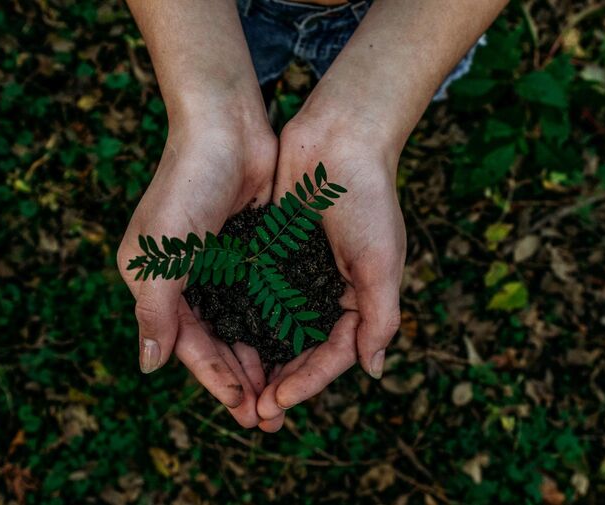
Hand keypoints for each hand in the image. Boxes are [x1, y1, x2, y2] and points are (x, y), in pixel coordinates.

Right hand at [117, 115, 276, 427]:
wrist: (226, 127)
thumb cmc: (187, 185)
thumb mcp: (162, 253)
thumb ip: (155, 311)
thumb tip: (149, 366)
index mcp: (155, 282)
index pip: (187, 344)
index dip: (215, 379)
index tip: (243, 409)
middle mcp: (185, 279)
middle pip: (215, 342)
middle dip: (240, 379)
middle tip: (269, 416)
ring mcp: (218, 265)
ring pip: (240, 326)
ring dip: (259, 359)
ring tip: (283, 393)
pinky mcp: (248, 251)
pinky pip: (261, 299)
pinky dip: (273, 325)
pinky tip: (293, 348)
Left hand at [255, 115, 405, 431]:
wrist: (339, 138)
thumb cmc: (367, 198)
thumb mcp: (381, 262)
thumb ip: (380, 317)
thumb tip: (373, 371)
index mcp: (359, 299)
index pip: (333, 355)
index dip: (307, 382)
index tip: (277, 403)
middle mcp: (327, 291)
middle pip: (302, 350)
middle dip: (280, 382)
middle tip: (253, 413)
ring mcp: (299, 274)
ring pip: (275, 329)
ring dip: (258, 360)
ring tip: (236, 389)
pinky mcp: (273, 253)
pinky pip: (257, 295)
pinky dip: (244, 319)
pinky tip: (223, 340)